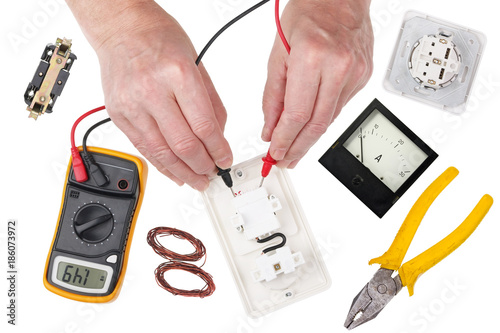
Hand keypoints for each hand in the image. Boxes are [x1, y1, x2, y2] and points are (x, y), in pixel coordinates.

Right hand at [67, 0, 231, 190]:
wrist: (121, 28)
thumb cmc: (160, 39)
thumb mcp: (197, 63)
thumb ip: (211, 102)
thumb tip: (219, 136)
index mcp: (178, 74)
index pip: (204, 126)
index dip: (219, 150)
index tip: (226, 159)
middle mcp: (152, 90)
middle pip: (184, 144)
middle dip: (203, 166)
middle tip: (213, 173)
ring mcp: (131, 105)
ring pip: (162, 153)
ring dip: (183, 173)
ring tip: (197, 181)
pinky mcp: (118, 115)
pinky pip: (143, 148)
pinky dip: (161, 165)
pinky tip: (174, 173)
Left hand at [262, 0, 373, 167]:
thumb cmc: (307, 15)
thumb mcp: (278, 53)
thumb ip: (273, 96)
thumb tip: (271, 128)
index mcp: (312, 57)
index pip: (297, 114)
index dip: (285, 140)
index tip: (275, 153)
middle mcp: (338, 66)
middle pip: (317, 124)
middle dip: (298, 148)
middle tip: (285, 161)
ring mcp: (356, 72)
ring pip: (330, 120)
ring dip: (310, 139)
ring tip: (295, 149)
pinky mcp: (364, 77)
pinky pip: (339, 107)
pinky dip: (322, 120)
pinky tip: (311, 127)